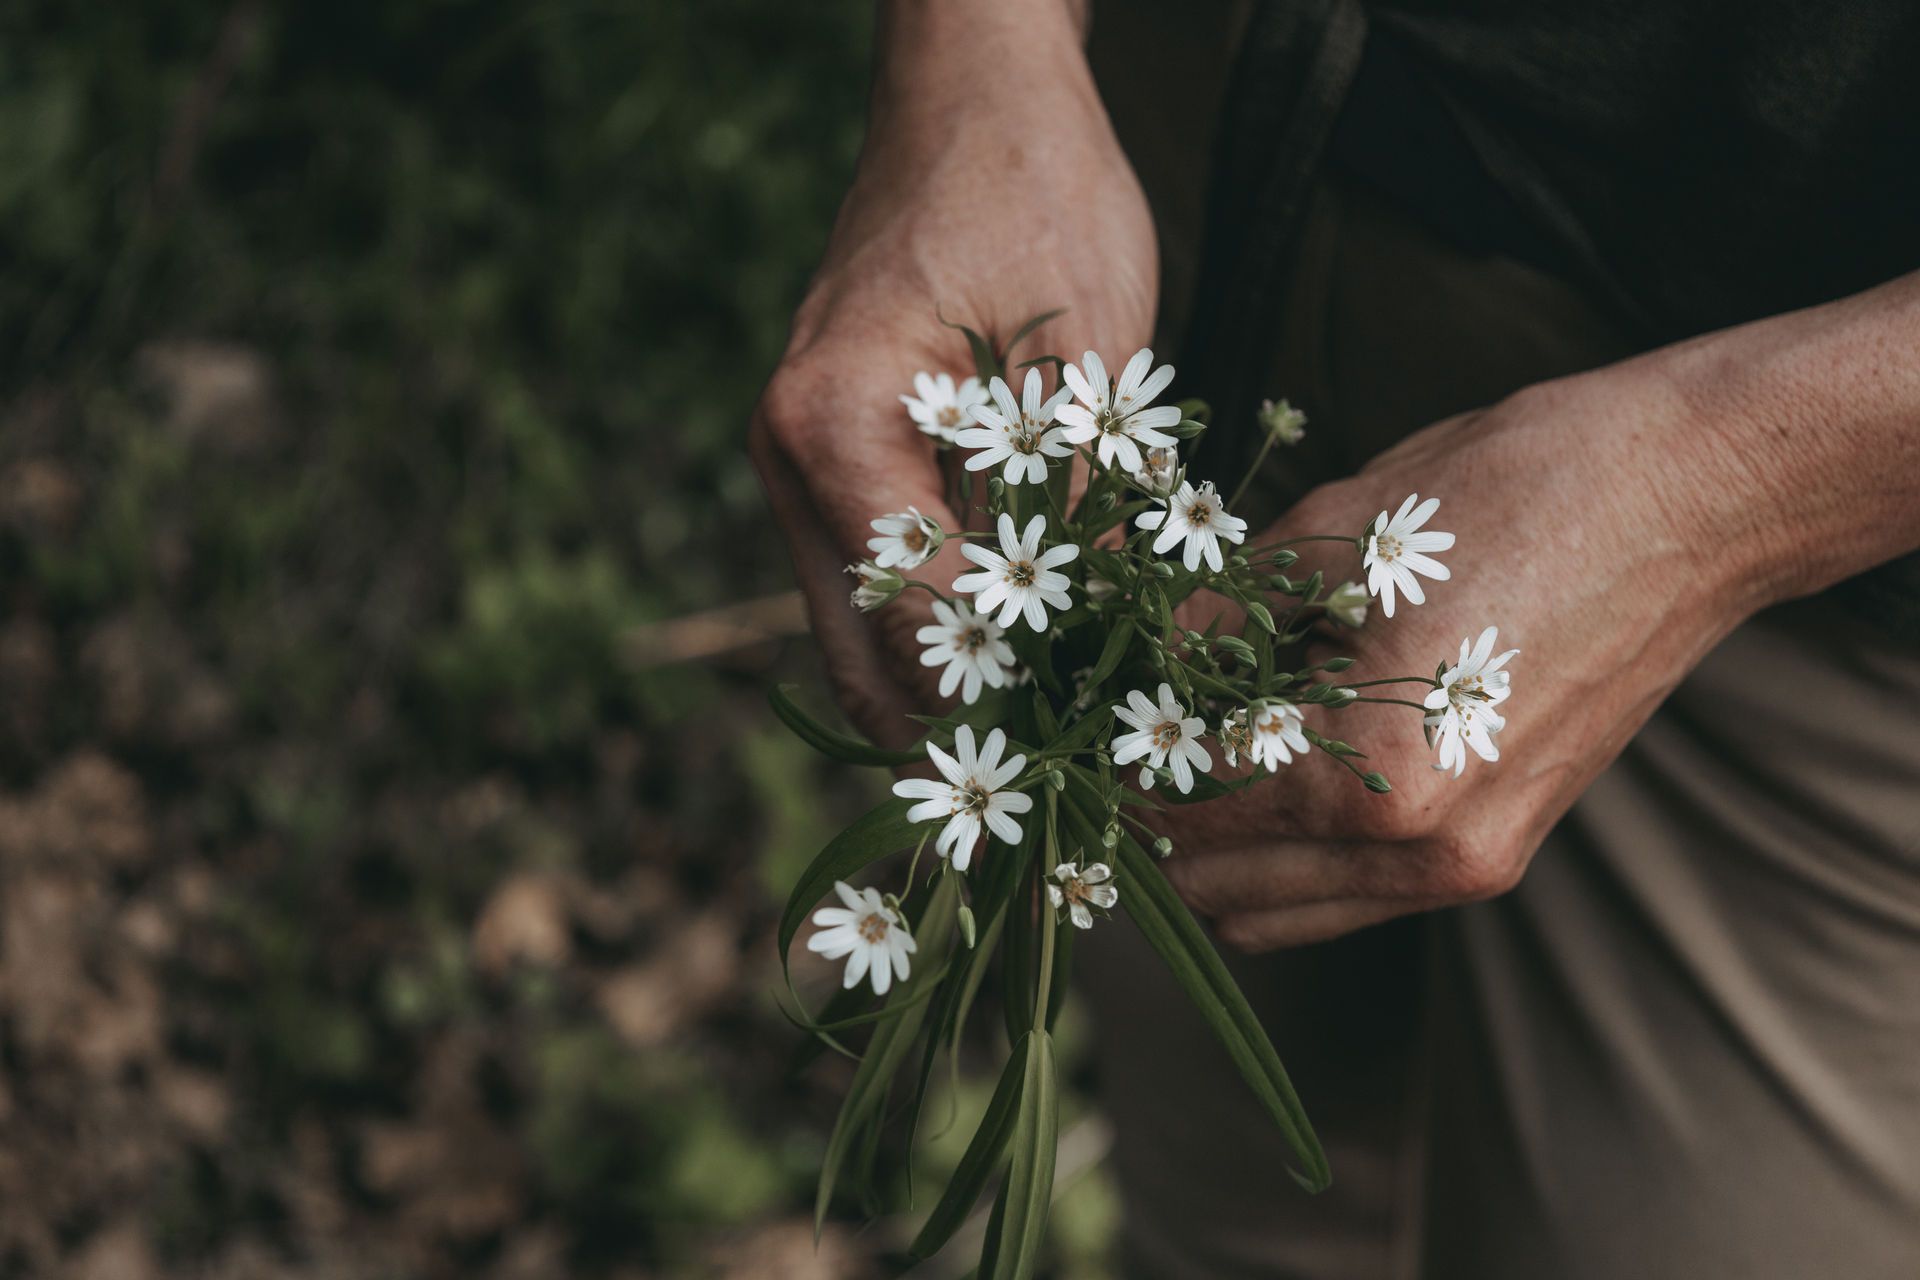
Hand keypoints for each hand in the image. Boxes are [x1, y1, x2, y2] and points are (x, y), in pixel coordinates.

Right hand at [749, 2, 1155, 744]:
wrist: (975, 90)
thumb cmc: (1035, 189)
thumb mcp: (1091, 358)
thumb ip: (1079, 511)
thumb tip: (1099, 651)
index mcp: (834, 428)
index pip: (919, 619)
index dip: (1018, 688)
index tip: (1107, 732)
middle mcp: (789, 455)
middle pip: (861, 659)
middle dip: (966, 716)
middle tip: (1076, 749)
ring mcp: (798, 458)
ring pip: (860, 630)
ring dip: (953, 675)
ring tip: (1065, 698)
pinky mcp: (832, 453)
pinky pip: (876, 572)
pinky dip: (946, 616)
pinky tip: (1033, 624)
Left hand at [1161, 360, 1787, 947]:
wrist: (1689, 497)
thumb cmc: (1518, 489)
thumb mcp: (1329, 535)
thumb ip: (1210, 623)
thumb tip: (1124, 663)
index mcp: (1375, 773)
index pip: (1182, 812)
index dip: (1106, 769)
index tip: (1063, 724)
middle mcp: (1422, 851)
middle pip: (1213, 890)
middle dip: (1140, 823)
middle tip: (1105, 743)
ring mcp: (1466, 866)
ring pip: (1272, 916)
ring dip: (1207, 855)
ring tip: (1171, 763)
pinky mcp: (1495, 854)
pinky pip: (1344, 897)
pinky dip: (1281, 859)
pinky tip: (1259, 775)